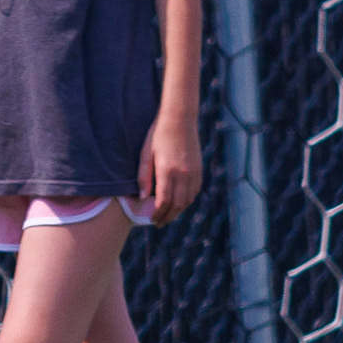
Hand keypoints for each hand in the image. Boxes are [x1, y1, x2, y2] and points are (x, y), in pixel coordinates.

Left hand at [140, 109, 202, 225]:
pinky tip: (179, 201)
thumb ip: (144, 176)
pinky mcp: (199, 169)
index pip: (164, 201)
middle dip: (168, 216)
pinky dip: (187, 200)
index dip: (158, 213)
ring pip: (188, 200)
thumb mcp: (146, 154)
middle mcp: (183, 174)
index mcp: (168, 171)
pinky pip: (195, 191)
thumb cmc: (158, 135)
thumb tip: (143, 197)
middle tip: (159, 223)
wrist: (180, 119)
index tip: (152, 219)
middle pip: (177, 205)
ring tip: (168, 214)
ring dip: (178, 210)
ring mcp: (193, 172)